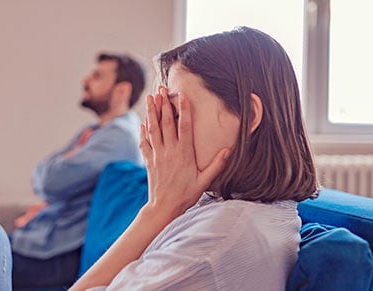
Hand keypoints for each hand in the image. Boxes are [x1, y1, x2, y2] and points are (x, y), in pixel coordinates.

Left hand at [139, 87, 229, 216]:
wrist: (164, 208)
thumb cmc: (186, 195)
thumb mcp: (204, 181)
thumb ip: (216, 164)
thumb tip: (229, 149)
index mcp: (184, 153)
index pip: (184, 126)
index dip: (184, 109)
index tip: (182, 95)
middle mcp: (169, 151)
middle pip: (166, 123)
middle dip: (164, 104)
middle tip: (162, 89)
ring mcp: (157, 155)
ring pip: (153, 129)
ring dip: (151, 112)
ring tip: (150, 97)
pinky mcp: (149, 161)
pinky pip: (144, 142)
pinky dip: (143, 130)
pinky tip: (144, 121)